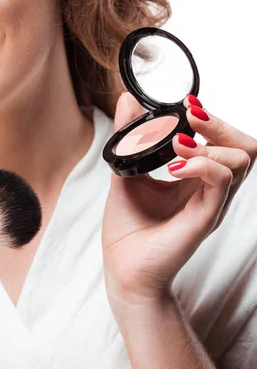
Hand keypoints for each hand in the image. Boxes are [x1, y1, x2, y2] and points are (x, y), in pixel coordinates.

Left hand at [102, 93, 256, 308]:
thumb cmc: (127, 228)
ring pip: (242, 160)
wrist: (123, 268)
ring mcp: (211, 202)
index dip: (212, 119)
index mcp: (195, 178)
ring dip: (212, 142)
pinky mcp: (205, 217)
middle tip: (191, 116)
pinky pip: (222, 183)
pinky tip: (176, 166)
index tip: (186, 104)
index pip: (224, 141)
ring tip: (178, 145)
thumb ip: (130, 137)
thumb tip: (127, 100)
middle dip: (221, 124)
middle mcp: (209, 189)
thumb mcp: (126, 172)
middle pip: (244, 146)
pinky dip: (203, 165)